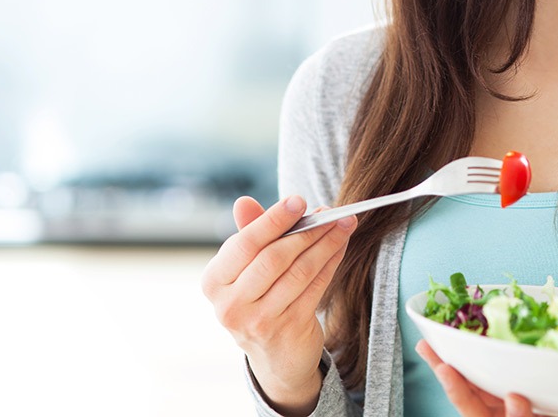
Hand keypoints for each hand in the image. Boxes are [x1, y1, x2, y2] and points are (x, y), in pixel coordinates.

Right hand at [200, 195, 356, 415]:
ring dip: (326, 243)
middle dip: (307, 230)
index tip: (298, 200)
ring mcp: (260, 321)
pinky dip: (331, 261)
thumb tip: (243, 202)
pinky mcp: (289, 329)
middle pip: (275, 257)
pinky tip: (341, 245)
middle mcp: (231, 305)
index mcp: (214, 282)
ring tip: (343, 223)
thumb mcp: (246, 268)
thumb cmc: (259, 297)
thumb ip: (249, 234)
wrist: (274, 356)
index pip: (245, 244)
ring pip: (300, 271)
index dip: (273, 220)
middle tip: (329, 212)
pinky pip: (316, 286)